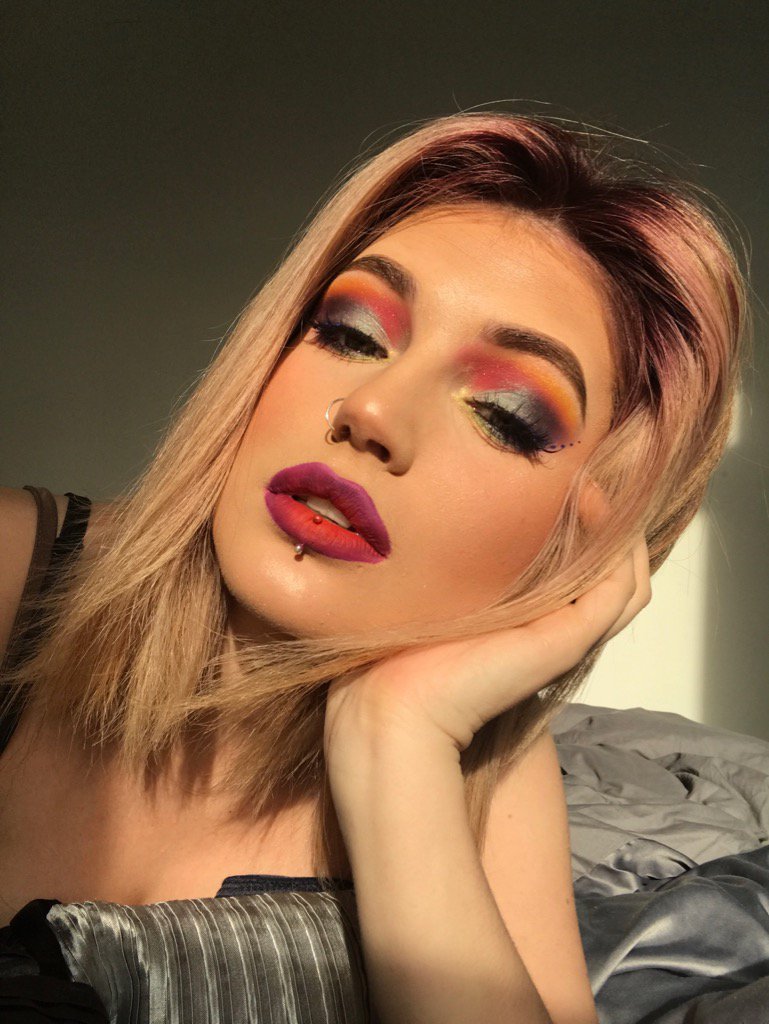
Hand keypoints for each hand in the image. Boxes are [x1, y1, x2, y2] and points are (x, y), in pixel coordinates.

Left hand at [324, 482, 651, 754]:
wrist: (400, 694)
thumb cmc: (411, 642)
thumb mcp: (449, 591)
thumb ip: (476, 567)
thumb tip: (476, 510)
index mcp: (531, 620)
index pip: (580, 574)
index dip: (585, 528)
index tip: (563, 481)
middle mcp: (557, 627)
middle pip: (611, 575)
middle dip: (609, 523)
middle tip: (588, 474)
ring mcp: (570, 634)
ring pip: (625, 581)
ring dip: (619, 530)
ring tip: (593, 485)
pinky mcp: (571, 637)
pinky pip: (620, 589)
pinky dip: (620, 548)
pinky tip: (594, 504)